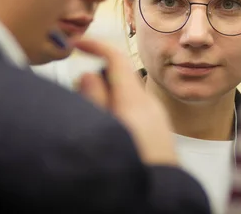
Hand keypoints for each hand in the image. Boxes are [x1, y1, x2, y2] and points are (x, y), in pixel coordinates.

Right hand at [74, 38, 177, 165]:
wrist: (163, 202)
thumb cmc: (136, 170)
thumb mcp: (106, 132)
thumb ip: (95, 101)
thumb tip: (88, 74)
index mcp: (136, 101)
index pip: (116, 58)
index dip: (96, 45)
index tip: (77, 43)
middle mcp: (149, 105)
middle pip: (118, 77)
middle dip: (95, 82)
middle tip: (78, 103)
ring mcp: (156, 118)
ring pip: (124, 95)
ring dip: (105, 100)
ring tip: (95, 126)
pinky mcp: (157, 131)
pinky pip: (133, 111)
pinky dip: (117, 112)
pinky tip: (111, 134)